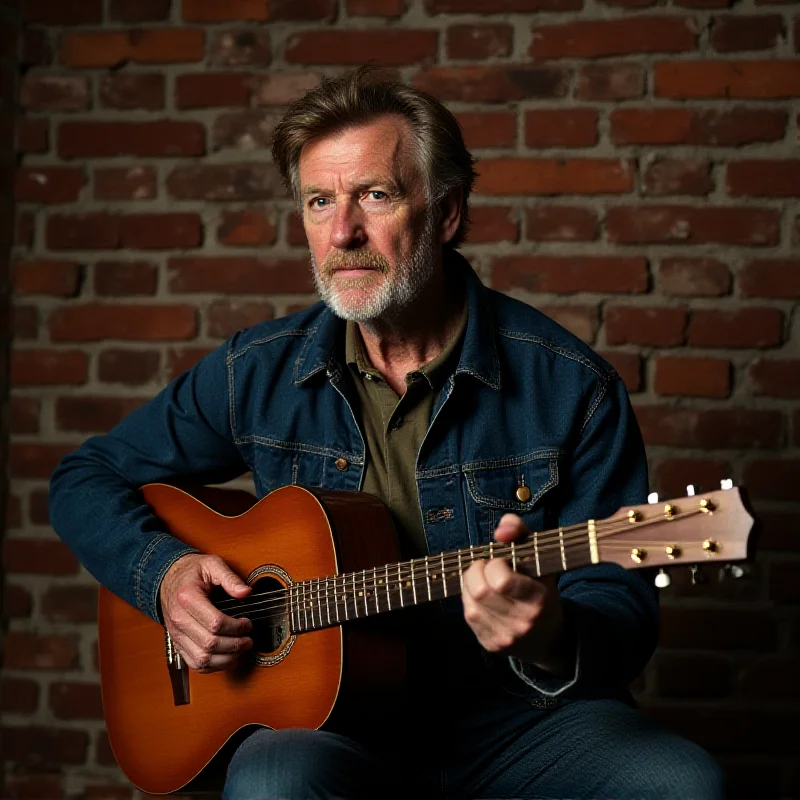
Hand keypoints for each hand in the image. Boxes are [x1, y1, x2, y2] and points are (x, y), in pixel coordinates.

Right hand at [159, 553, 252, 672]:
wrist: (168, 580)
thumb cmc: (191, 572)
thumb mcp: (211, 564)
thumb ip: (230, 578)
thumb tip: (246, 592)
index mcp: (187, 598)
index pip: (215, 622)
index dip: (236, 627)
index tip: (247, 623)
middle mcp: (179, 619)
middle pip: (210, 643)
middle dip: (235, 644)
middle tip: (248, 639)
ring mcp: (177, 634)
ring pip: (202, 659)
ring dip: (226, 659)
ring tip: (240, 649)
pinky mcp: (178, 644)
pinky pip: (195, 664)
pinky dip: (214, 666)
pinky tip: (227, 657)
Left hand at [462, 514, 570, 675]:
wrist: (549, 637)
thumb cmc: (541, 588)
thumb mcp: (539, 556)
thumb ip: (520, 531)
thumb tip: (500, 533)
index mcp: (538, 600)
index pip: (501, 580)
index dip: (494, 565)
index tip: (501, 561)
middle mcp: (521, 622)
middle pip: (481, 591)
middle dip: (477, 572)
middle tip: (486, 568)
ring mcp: (505, 636)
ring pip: (470, 605)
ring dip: (471, 587)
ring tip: (484, 581)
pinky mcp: (491, 645)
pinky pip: (469, 616)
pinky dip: (471, 601)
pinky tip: (483, 597)